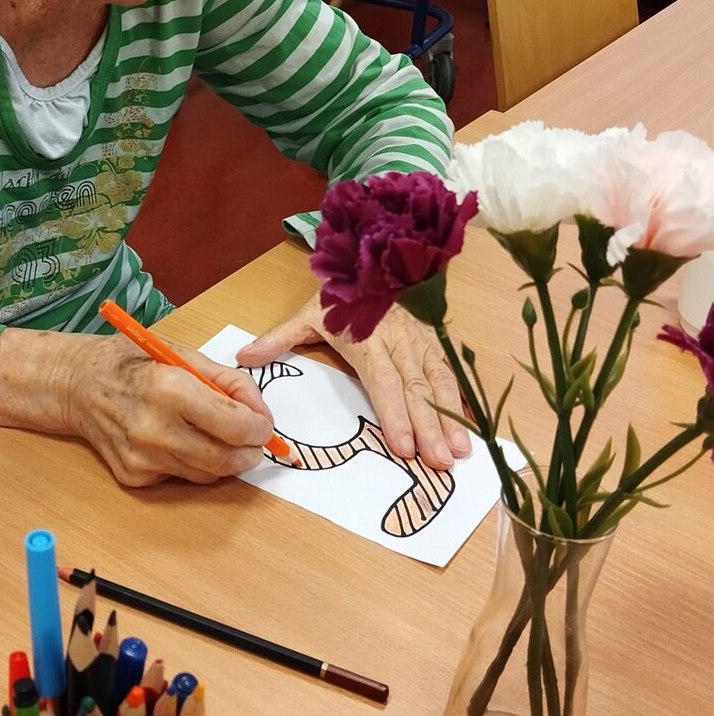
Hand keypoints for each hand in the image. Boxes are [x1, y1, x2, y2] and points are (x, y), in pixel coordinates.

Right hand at [64, 334, 274, 487]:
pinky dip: (192, 463)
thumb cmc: (132, 362)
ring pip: (207, 474)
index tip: (263, 425)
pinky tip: (177, 440)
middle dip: (249, 452)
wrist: (77, 385)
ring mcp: (142, 458)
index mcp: (169, 389)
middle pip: (225, 460)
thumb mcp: (183, 354)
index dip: (259, 429)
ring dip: (223, 459)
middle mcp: (154, 428)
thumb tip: (261, 413)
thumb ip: (229, 382)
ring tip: (216, 435)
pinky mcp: (134, 476)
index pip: (234, 426)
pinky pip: (181, 477)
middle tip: (253, 441)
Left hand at [236, 294, 469, 470]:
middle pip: (416, 390)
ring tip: (459, 452)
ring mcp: (422, 342)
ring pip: (438, 384)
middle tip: (440, 462)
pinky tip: (471, 426)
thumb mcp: (309, 313)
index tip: (404, 446)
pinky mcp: (436, 340)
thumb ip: (279, 338)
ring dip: (450, 419)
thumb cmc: (344, 291)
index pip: (383, 382)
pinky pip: (451, 372)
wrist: (379, 253)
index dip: (394, 415)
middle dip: (429, 427)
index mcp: (368, 340)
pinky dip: (463, 400)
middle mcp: (400, 344)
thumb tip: (244, 357)